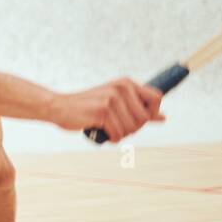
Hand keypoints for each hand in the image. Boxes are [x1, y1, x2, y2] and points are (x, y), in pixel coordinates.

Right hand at [46, 78, 165, 142]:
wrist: (58, 106)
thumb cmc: (87, 106)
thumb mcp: (115, 103)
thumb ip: (139, 108)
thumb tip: (162, 117)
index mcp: (126, 83)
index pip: (156, 98)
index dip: (152, 113)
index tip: (137, 119)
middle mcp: (121, 88)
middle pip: (144, 118)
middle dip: (132, 128)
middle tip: (116, 125)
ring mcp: (112, 99)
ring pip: (132, 129)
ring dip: (120, 134)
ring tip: (107, 128)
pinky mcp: (103, 111)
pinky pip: (119, 134)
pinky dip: (112, 138)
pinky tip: (102, 132)